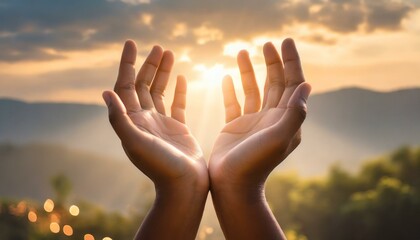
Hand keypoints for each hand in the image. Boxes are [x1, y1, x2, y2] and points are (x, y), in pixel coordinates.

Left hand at [103, 40, 207, 239]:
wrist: (184, 186)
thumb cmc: (160, 166)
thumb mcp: (135, 142)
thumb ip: (119, 119)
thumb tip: (105, 92)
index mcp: (132, 120)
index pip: (125, 85)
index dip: (127, 64)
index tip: (132, 43)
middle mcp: (144, 120)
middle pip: (143, 85)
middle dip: (149, 65)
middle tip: (157, 46)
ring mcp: (161, 124)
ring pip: (160, 92)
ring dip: (163, 73)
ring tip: (169, 53)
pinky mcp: (178, 128)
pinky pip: (177, 104)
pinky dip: (179, 90)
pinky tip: (182, 78)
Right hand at [209, 39, 310, 239]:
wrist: (232, 185)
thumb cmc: (256, 163)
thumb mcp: (280, 137)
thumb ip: (295, 112)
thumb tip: (307, 84)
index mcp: (286, 119)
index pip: (292, 84)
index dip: (291, 62)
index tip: (285, 42)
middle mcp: (272, 119)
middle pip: (275, 84)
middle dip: (272, 63)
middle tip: (267, 44)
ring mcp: (253, 122)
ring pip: (253, 90)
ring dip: (249, 71)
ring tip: (243, 51)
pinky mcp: (235, 127)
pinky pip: (234, 103)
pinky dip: (231, 89)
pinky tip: (226, 76)